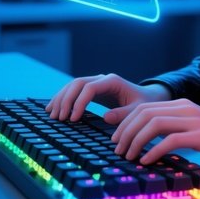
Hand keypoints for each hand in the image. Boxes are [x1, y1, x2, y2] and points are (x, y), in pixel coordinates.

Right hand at [45, 73, 169, 121]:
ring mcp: (96, 82)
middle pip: (77, 83)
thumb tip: (106, 117)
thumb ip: (124, 113)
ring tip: (52, 115)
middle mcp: (102, 79)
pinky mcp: (92, 90)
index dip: (79, 102)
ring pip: (72, 85)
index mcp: (112, 82)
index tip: (73, 119)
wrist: (147, 97)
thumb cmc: (144, 104)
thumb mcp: (138, 110)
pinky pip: (74, 90)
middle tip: (59, 118)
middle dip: (66, 100)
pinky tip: (53, 108)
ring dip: (61, 98)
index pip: (89, 88)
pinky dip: (62, 98)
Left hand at [110, 98, 199, 169]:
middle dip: (125, 130)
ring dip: (136, 140)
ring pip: (154, 123)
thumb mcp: (194, 131)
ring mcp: (194, 120)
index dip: (125, 120)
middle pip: (145, 112)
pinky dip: (154, 150)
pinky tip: (146, 161)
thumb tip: (150, 144)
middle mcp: (186, 108)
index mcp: (182, 105)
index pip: (145, 107)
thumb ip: (174, 131)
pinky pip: (170, 140)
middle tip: (117, 149)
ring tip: (128, 155)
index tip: (114, 136)